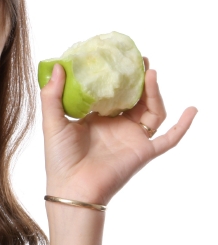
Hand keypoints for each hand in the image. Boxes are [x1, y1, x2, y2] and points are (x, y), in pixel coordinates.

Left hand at [40, 60, 196, 204]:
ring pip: (153, 112)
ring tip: (150, 74)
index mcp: (98, 119)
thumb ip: (52, 95)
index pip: (113, 92)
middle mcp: (118, 127)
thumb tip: (58, 66)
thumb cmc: (60, 159)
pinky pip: (169, 139)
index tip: (120, 57)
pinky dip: (183, 126)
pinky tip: (192, 109)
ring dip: (155, 93)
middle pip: (137, 98)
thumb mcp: (53, 121)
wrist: (72, 187)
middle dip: (140, 79)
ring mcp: (132, 139)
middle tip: (140, 59)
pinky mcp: (144, 152)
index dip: (119, 76)